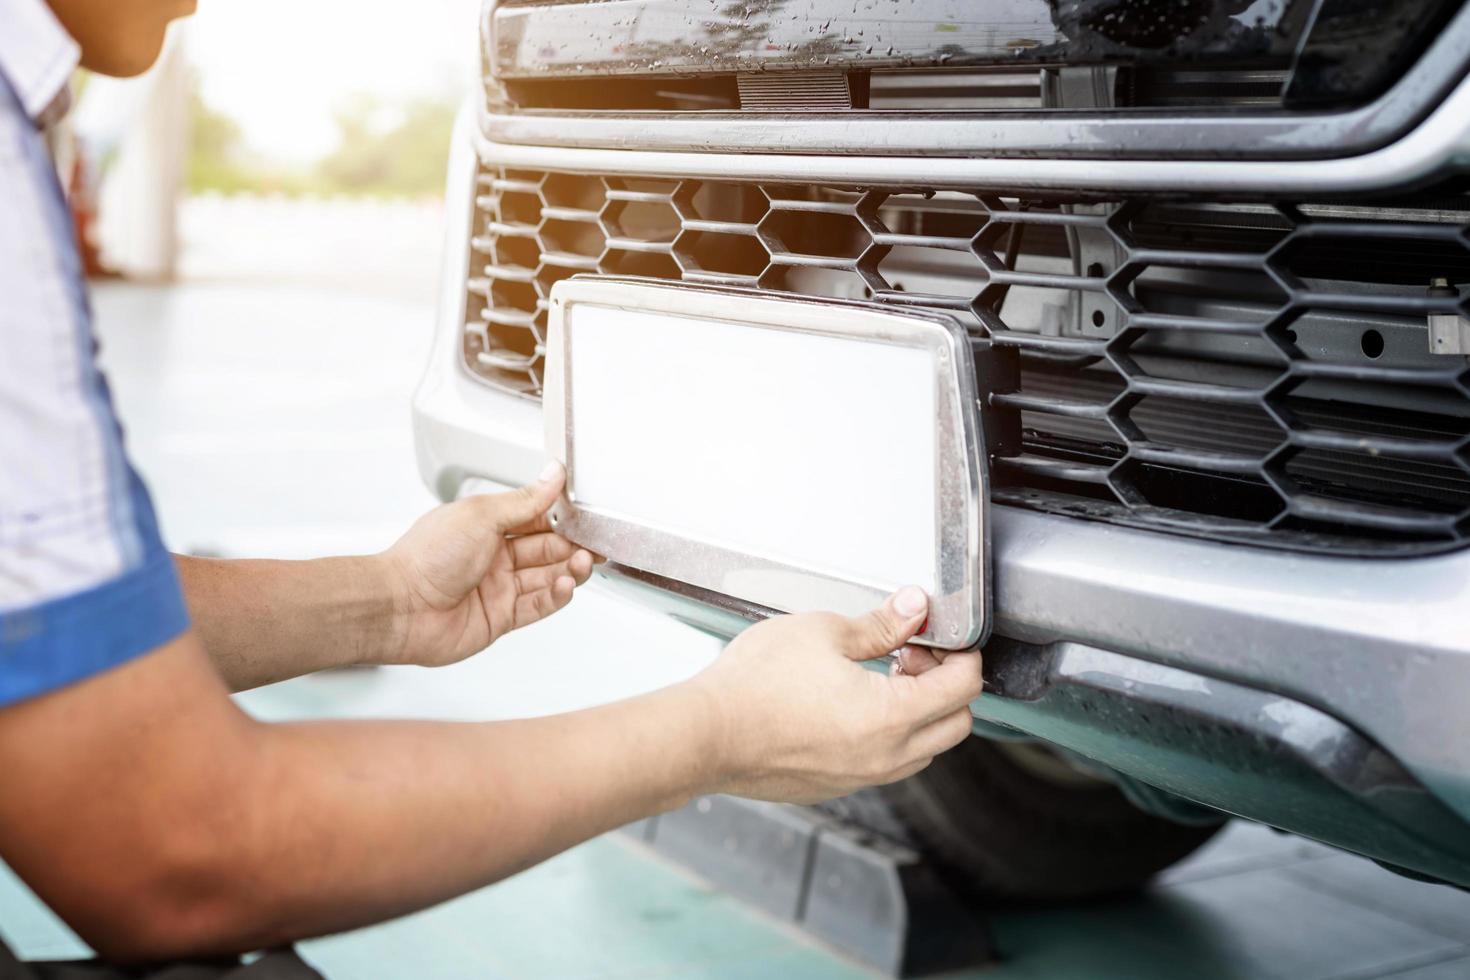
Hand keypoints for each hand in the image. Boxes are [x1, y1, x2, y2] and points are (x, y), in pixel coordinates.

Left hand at [380, 464, 594, 666]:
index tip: (585, 514)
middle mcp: (492, 556)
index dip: (561, 517)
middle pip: (546, 549)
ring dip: (569, 569)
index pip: (535, 518)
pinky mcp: (500, 618)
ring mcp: (497, 588)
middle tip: (595, 542)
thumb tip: (552, 474)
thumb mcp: (482, 515)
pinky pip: (538, 606)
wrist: (400, 607)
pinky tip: (567, 585)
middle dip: (573, 545)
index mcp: (486, 526)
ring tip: (584, 562)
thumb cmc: (427, 557)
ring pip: (546, 577)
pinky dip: (557, 595)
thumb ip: (525, 500)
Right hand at [689, 587, 982, 803]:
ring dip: (917, 713)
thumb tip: (914, 609)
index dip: (961, 654)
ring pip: (922, 750)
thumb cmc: (754, 685)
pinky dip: (888, 735)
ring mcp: (860, 778)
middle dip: (945, 685)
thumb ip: (881, 624)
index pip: (963, 688)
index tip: (939, 637)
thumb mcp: (823, 632)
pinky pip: (885, 764)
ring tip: (879, 677)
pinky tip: (852, 704)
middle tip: (910, 654)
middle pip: (955, 725)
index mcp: (891, 717)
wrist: (706, 735)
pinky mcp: (835, 787)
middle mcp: (884, 757)